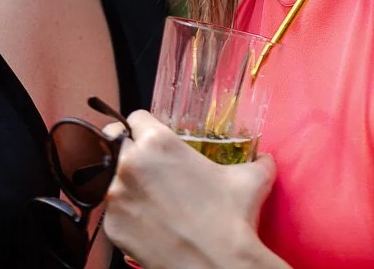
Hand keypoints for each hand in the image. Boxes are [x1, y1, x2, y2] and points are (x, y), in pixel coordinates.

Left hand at [104, 111, 283, 268]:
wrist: (218, 266)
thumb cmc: (232, 219)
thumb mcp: (249, 179)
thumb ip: (256, 161)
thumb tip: (267, 158)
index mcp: (157, 142)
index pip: (135, 118)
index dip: (144, 128)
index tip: (150, 140)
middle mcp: (129, 162)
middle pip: (112, 141)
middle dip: (124, 149)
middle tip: (141, 166)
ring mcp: (115, 195)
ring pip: (107, 176)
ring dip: (120, 182)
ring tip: (143, 197)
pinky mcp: (110, 225)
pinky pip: (110, 211)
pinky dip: (123, 214)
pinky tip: (144, 222)